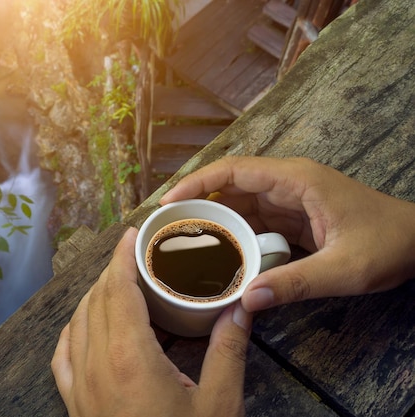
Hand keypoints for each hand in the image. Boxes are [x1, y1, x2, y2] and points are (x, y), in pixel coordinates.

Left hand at [51, 228, 252, 416]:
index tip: (133, 234)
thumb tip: (242, 308)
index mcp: (129, 357)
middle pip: (96, 299)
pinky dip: (74, 328)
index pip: (118, 289)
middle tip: (135, 253)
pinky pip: (63, 354)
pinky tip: (86, 324)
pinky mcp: (73, 404)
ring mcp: (78, 386)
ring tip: (119, 282)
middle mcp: (95, 365)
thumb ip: (228, 350)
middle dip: (113, 269)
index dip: (123, 256)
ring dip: (95, 295)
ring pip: (78, 321)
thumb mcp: (218, 404)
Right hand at [161, 156, 414, 311]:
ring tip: (182, 246)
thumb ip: (296, 283)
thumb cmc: (389, 244)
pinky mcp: (291, 218)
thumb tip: (246, 300)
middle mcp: (286, 184)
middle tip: (166, 231)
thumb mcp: (344, 268)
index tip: (167, 203)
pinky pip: (252, 223)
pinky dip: (232, 237)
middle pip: (228, 187)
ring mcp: (288, 200)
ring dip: (212, 223)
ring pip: (237, 206)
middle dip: (195, 206)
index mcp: (294, 180)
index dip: (195, 183)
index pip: (232, 171)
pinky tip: (217, 257)